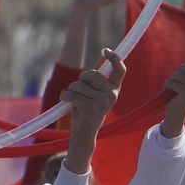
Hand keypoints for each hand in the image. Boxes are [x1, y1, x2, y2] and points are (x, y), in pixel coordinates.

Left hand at [61, 49, 123, 174]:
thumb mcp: (96, 95)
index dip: (115, 58)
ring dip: (71, 91)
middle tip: (80, 91)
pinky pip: (71, 94)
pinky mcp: (90, 107)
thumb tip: (93, 71)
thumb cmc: (86, 110)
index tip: (105, 50)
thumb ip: (96, 83)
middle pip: (91, 73)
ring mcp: (103, 101)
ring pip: (78, 84)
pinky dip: (65, 97)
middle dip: (81, 79)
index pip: (120, 70)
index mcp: (115, 90)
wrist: (84, 133)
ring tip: (76, 102)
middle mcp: (112, 94)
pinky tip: (68, 105)